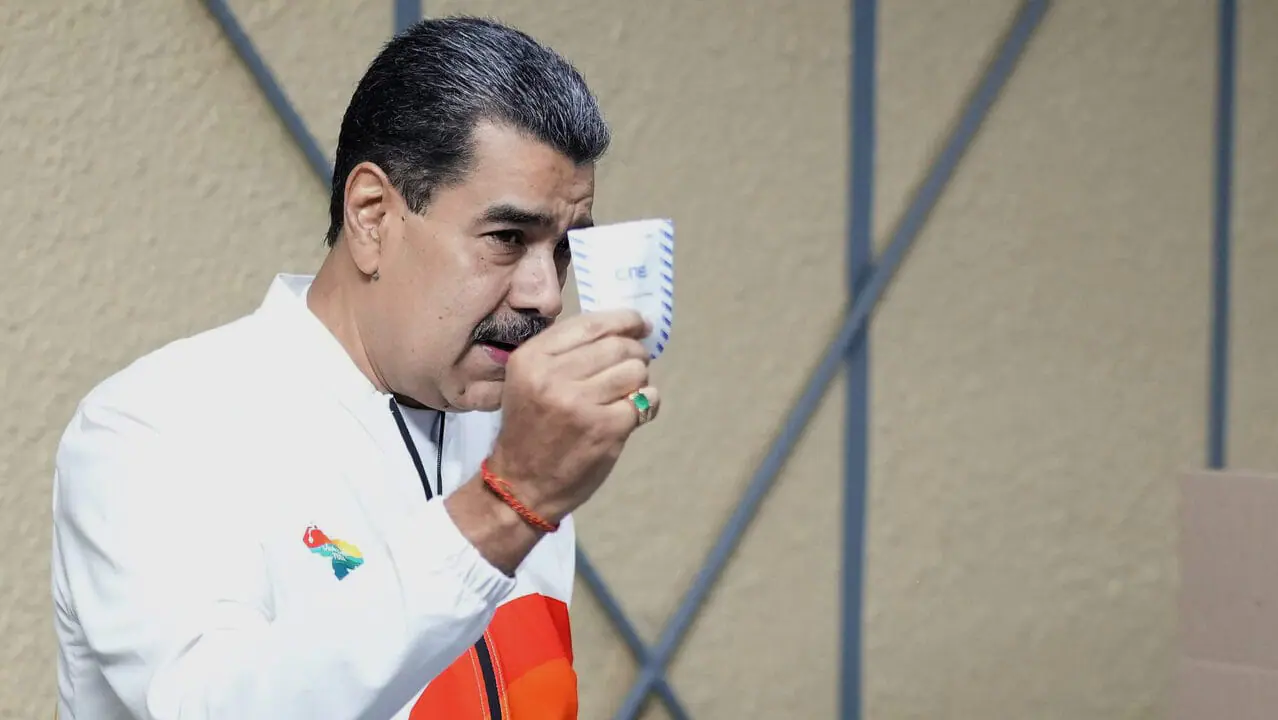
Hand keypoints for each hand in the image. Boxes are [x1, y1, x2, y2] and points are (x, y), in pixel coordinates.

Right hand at [488, 308, 660, 523]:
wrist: (521, 484)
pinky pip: (645, 400)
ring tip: (626, 392)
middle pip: (618, 345)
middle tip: (635, 364)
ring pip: (635, 370)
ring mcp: (580, 403)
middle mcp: (552, 376)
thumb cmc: (530, 428)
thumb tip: (621, 327)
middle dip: (635, 352)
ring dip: (640, 379)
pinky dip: (646, 403)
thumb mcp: (527, 380)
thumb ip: (564, 352)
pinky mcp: (605, 428)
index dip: (623, 320)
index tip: (639, 324)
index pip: (590, 324)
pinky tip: (632, 412)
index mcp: (531, 358)